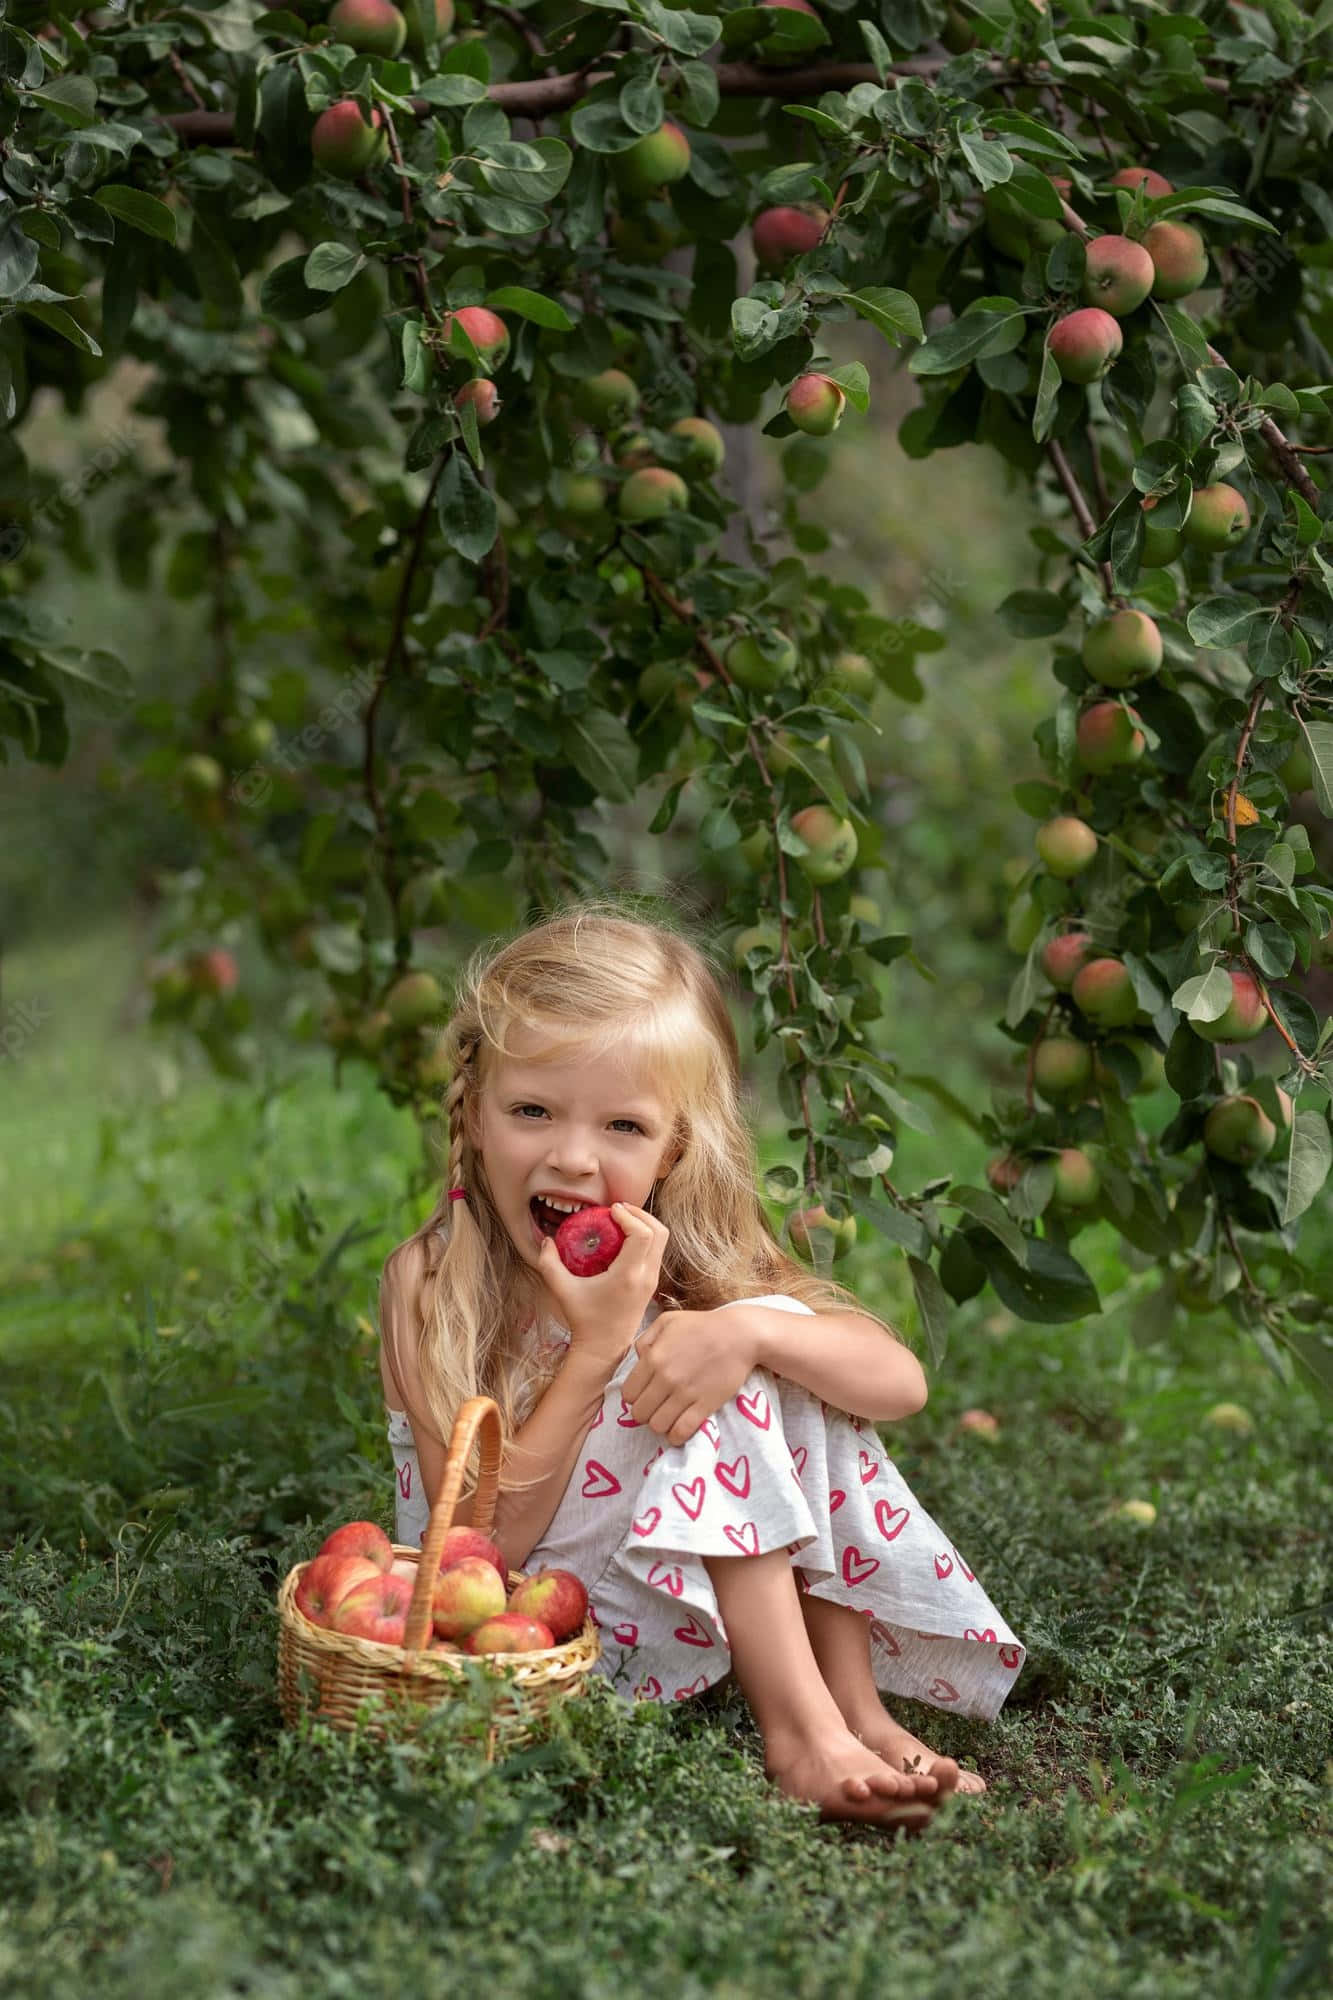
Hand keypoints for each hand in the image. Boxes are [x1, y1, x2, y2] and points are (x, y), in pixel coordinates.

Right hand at [536, 1200, 668, 1369]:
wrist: (604, 1349)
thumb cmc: (584, 1320)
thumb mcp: (562, 1291)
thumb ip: (549, 1264)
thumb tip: (547, 1240)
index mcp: (628, 1276)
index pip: (642, 1234)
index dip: (630, 1216)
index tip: (611, 1211)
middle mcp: (645, 1276)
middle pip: (659, 1232)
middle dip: (641, 1214)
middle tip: (619, 1209)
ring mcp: (652, 1280)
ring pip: (662, 1240)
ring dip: (645, 1224)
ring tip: (622, 1220)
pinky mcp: (652, 1283)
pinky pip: (656, 1251)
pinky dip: (645, 1237)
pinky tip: (623, 1238)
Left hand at [621, 1306, 759, 1446]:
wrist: (740, 1335)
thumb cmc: (703, 1326)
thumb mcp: (668, 1321)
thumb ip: (645, 1339)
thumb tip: (638, 1359)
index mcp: (653, 1358)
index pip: (628, 1394)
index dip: (635, 1397)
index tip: (645, 1395)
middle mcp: (665, 1378)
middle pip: (639, 1413)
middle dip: (645, 1413)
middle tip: (657, 1407)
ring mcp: (685, 1393)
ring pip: (657, 1426)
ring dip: (660, 1425)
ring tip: (669, 1417)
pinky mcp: (705, 1405)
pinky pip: (681, 1431)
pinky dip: (676, 1435)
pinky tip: (679, 1429)